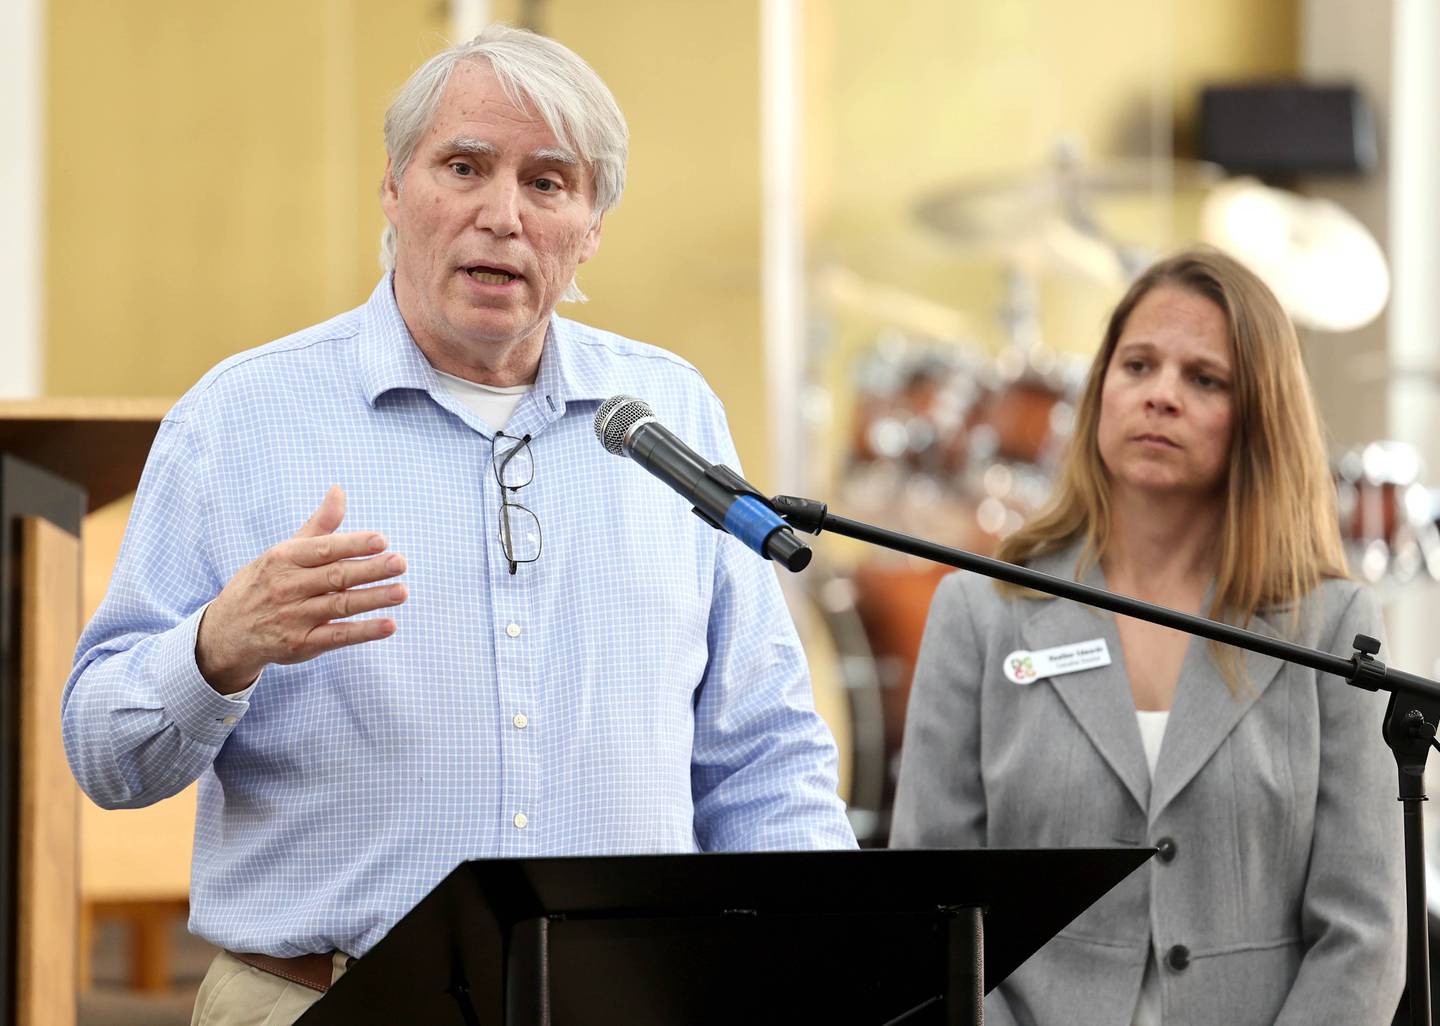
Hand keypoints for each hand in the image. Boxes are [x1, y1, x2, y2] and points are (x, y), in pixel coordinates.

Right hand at [195, 485, 407, 693]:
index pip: (323, 549)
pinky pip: (337, 637)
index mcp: (284, 559)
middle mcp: (288, 587)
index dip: (353, 544)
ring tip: (401, 592)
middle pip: (335, 577)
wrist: (227, 632)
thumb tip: (339, 490)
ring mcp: (294, 617)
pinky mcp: (301, 644)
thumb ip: (318, 526)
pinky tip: (389, 625)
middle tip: (400, 562)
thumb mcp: (283, 551)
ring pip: (339, 605)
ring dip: (373, 599)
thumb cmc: (265, 583)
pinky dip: (363, 632)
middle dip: (370, 570)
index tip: (382, 540)